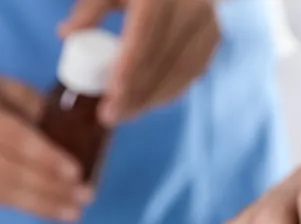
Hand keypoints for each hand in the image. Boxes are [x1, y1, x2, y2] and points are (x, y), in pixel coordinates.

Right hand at [0, 77, 92, 221]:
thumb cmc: (0, 101)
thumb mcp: (16, 93)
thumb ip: (39, 110)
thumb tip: (77, 133)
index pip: (15, 137)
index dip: (45, 156)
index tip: (75, 171)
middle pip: (9, 171)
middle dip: (50, 187)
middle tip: (85, 195)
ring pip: (4, 191)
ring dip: (42, 204)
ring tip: (75, 211)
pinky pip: (3, 199)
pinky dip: (32, 206)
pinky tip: (56, 211)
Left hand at [59, 0, 219, 124]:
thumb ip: (90, 9)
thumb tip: (66, 34)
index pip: (144, 40)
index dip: (129, 72)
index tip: (111, 96)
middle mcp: (189, 7)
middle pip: (162, 60)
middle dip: (136, 93)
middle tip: (111, 116)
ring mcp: (206, 21)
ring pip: (181, 70)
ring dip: (153, 97)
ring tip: (127, 114)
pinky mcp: (215, 34)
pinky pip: (194, 70)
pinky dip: (172, 89)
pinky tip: (151, 102)